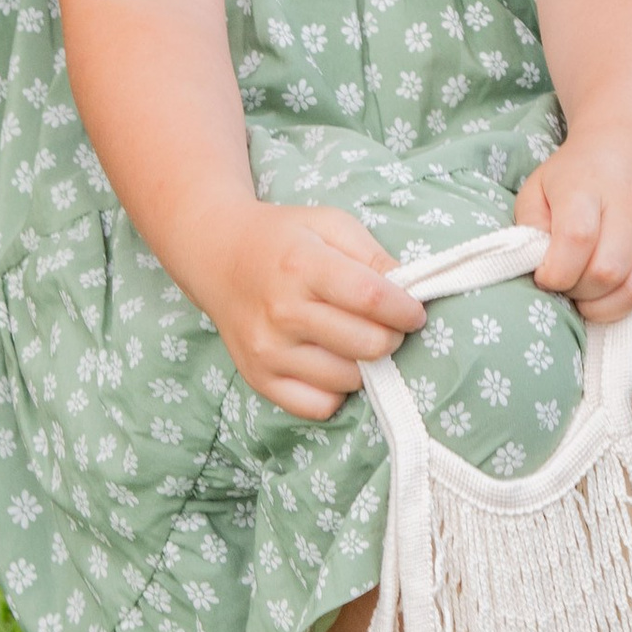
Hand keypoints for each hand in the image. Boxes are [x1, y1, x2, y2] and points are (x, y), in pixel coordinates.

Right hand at [181, 201, 426, 421]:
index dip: (405, 309)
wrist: (218, 258)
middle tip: (385, 325)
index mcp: (302, 265)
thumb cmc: (283, 240)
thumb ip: (373, 255)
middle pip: (367, 344)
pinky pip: (319, 406)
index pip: (371, 298)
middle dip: (391, 336)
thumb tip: (411, 292)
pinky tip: (332, 364)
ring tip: (356, 341)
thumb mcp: (330, 225)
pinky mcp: (259, 378)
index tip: (413, 311)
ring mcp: (268, 350)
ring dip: (365, 365)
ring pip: (348, 379)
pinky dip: (335, 391)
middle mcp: (282, 312)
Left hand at [515, 132, 631, 323]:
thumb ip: (529, 226)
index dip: (556, 273)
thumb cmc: (575, 179)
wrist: (631, 151)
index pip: (577, 238)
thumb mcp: (538, 189)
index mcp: (589, 186)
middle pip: (608, 270)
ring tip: (591, 297)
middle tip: (569, 285)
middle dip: (580, 293)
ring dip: (607, 308)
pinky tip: (618, 297)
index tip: (545, 276)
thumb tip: (538, 265)